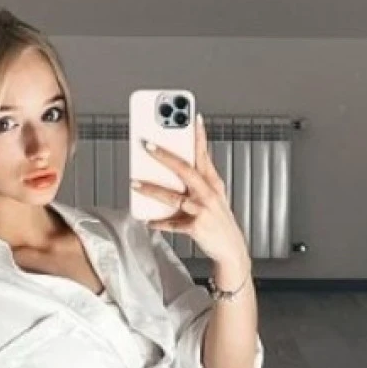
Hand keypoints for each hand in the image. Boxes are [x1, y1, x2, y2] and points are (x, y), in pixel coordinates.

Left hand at [133, 114, 250, 268]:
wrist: (231, 250)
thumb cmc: (219, 222)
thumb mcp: (214, 197)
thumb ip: (198, 181)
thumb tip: (174, 169)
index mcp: (213, 183)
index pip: (204, 155)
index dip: (199, 136)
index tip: (192, 117)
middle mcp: (209, 194)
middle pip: (185, 170)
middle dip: (165, 156)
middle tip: (148, 145)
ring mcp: (202, 211)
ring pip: (174, 196)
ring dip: (152, 189)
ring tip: (135, 184)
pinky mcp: (196, 228)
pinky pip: (173, 224)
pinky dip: (159, 222)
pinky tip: (149, 220)